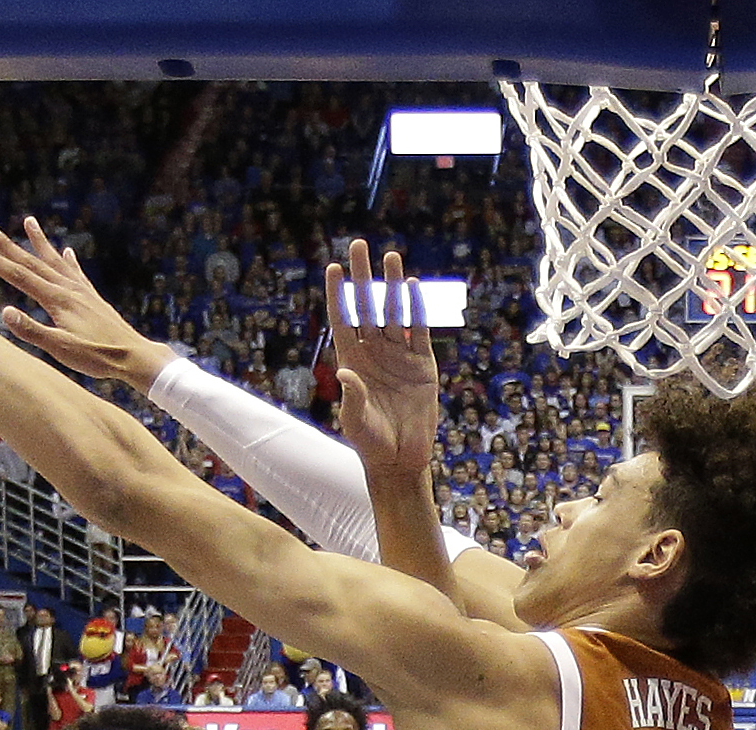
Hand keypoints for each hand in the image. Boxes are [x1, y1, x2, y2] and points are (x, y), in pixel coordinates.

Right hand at [0, 217, 174, 388]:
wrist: (133, 356)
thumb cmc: (96, 356)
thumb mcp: (60, 348)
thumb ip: (32, 331)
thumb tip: (4, 312)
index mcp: (56, 299)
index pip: (17, 275)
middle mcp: (67, 288)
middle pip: (31, 261)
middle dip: (6, 243)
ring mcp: (81, 291)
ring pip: (54, 260)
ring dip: (39, 241)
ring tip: (29, 221)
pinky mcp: (92, 297)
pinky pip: (76, 272)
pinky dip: (68, 260)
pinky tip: (66, 251)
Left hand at [325, 240, 439, 479]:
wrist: (401, 457)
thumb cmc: (370, 442)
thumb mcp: (356, 420)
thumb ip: (353, 395)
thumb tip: (346, 372)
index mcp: (351, 361)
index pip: (342, 319)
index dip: (337, 294)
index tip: (332, 269)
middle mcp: (373, 352)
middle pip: (366, 306)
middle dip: (363, 277)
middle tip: (359, 245)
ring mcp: (398, 355)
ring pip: (393, 312)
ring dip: (392, 285)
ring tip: (390, 256)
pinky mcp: (422, 363)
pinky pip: (419, 330)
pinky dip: (417, 309)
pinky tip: (412, 286)